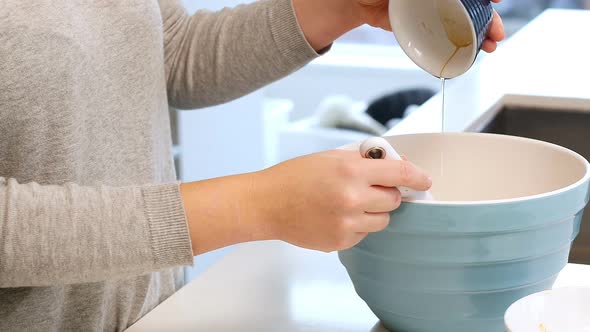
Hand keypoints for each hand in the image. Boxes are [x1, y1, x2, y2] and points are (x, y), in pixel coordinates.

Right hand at [253, 150, 431, 251]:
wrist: (267, 204)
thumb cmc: (294, 177)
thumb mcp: (330, 157)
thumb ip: (363, 161)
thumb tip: (391, 165)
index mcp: (352, 171)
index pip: (400, 174)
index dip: (417, 177)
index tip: (425, 180)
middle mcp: (353, 197)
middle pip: (394, 200)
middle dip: (386, 193)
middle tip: (368, 189)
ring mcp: (347, 223)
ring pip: (383, 220)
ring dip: (374, 212)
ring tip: (348, 204)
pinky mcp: (340, 241)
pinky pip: (364, 234)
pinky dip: (357, 226)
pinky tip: (335, 217)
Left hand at [354, 0, 504, 51]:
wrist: (354, 1)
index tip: (496, 0)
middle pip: (473, 4)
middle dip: (489, 18)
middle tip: (496, 31)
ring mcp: (434, 8)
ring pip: (465, 19)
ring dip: (481, 31)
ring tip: (490, 44)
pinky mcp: (424, 25)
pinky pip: (446, 33)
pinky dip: (461, 41)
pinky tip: (472, 49)